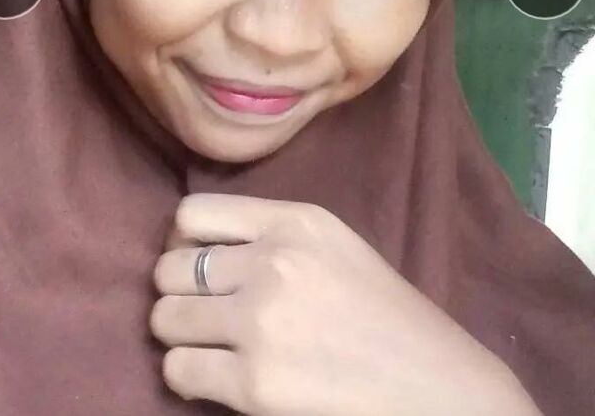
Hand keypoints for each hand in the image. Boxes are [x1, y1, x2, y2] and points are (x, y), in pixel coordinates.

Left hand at [150, 193, 537, 414]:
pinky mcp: (254, 385)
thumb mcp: (331, 244)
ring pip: (164, 319)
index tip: (198, 265)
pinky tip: (217, 377)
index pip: (192, 214)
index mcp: (295, 222)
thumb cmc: (383, 312)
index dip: (183, 242)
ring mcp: (261, 323)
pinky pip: (178, 371)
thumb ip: (269, 235)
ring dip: (180, 335)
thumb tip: (190, 245)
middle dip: (177, 292)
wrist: (434, 384)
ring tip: (208, 344)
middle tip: (202, 311)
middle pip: (168, 268)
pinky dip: (187, 376)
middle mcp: (273, 263)